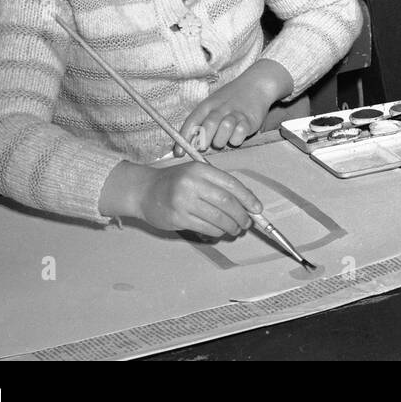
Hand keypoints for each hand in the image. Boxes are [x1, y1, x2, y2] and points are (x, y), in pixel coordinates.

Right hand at [137, 161, 260, 237]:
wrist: (143, 191)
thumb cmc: (174, 182)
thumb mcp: (195, 173)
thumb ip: (218, 184)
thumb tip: (246, 203)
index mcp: (200, 170)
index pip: (231, 184)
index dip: (248, 198)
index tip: (257, 208)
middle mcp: (192, 184)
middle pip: (226, 202)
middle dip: (241, 215)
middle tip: (247, 223)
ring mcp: (184, 202)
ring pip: (218, 218)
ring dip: (231, 226)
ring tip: (236, 229)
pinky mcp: (178, 218)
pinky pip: (205, 227)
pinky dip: (218, 231)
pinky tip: (221, 231)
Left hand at [179, 60, 287, 151]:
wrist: (256, 84)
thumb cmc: (231, 98)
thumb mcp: (214, 104)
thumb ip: (202, 121)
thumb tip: (190, 143)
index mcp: (208, 105)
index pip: (192, 122)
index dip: (183, 139)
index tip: (178, 154)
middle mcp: (220, 109)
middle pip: (209, 125)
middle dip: (203, 139)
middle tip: (203, 147)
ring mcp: (235, 114)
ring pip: (225, 128)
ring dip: (221, 139)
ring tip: (222, 140)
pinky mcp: (249, 120)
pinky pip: (240, 133)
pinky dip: (236, 138)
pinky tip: (237, 136)